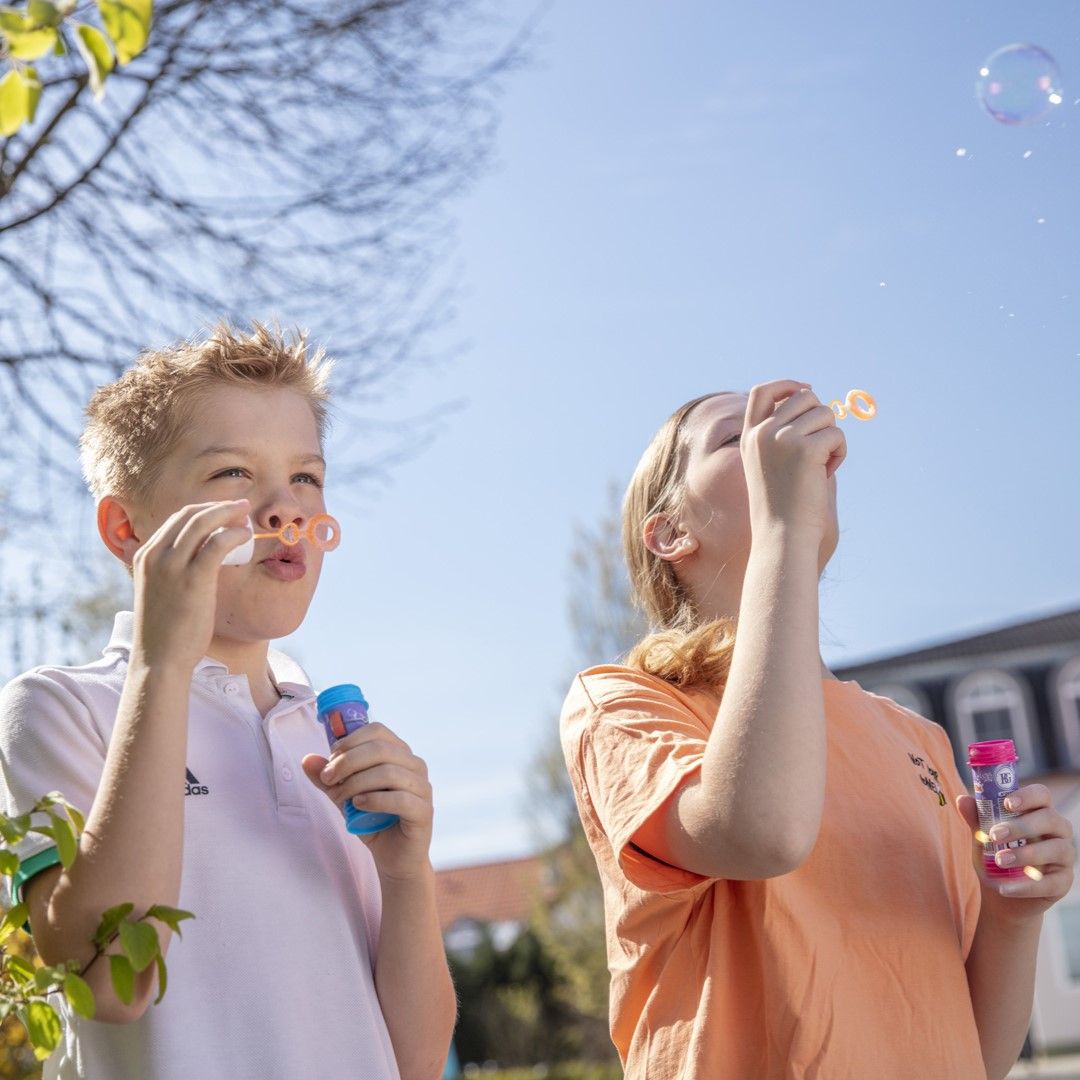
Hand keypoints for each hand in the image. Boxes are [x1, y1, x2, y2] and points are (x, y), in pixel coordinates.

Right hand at [130, 500, 252, 672]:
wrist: (159, 659)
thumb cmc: (166, 630)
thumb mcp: (162, 591)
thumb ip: (175, 570)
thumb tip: (204, 556)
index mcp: (144, 555)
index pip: (176, 518)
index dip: (204, 509)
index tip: (225, 512)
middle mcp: (154, 555)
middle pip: (189, 514)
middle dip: (218, 507)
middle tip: (241, 508)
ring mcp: (171, 566)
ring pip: (202, 522)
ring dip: (228, 514)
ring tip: (247, 517)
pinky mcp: (192, 579)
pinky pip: (217, 544)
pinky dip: (234, 535)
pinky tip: (246, 536)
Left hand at [301, 722, 433, 880]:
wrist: (394, 859)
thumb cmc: (372, 822)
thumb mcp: (345, 797)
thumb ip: (328, 779)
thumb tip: (307, 760)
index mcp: (399, 754)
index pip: (377, 731)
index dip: (350, 742)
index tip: (330, 761)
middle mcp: (415, 765)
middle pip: (381, 749)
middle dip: (347, 762)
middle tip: (328, 779)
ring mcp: (423, 788)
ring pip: (389, 772)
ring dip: (356, 783)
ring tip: (340, 798)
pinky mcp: (424, 811)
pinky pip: (400, 798)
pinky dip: (375, 799)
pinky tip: (358, 805)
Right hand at [741, 380, 846, 538]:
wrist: (781, 535)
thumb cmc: (781, 506)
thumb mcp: (770, 465)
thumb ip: (783, 434)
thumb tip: (810, 401)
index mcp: (750, 436)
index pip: (763, 391)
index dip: (787, 384)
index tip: (807, 390)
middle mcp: (762, 433)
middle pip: (804, 397)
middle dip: (821, 418)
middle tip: (820, 447)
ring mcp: (781, 439)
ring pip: (825, 413)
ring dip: (832, 437)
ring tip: (822, 466)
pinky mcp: (805, 449)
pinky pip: (836, 434)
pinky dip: (840, 453)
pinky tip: (827, 473)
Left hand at [955, 785, 1075, 922]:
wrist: (1001, 896)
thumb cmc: (994, 857)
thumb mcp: (983, 837)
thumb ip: (977, 819)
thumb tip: (962, 799)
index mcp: (1038, 812)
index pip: (1042, 794)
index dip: (1028, 796)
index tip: (1007, 803)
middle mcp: (1057, 831)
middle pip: (1050, 819)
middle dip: (1021, 826)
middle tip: (995, 835)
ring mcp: (1064, 857)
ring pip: (1056, 849)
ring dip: (1025, 854)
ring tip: (999, 860)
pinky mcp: (1064, 882)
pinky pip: (1051, 883)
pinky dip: (1027, 886)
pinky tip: (1005, 889)